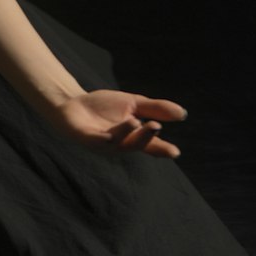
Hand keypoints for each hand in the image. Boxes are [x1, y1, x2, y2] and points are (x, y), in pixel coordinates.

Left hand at [50, 90, 186, 158]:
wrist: (73, 103)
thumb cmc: (104, 108)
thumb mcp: (133, 104)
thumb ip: (155, 109)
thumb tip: (183, 113)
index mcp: (132, 137)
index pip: (150, 144)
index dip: (161, 149)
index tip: (175, 152)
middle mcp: (119, 143)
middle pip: (135, 145)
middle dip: (145, 137)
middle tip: (155, 126)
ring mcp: (101, 142)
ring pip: (116, 142)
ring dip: (126, 132)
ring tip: (134, 121)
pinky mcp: (84, 137)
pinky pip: (94, 141)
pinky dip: (101, 139)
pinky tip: (108, 136)